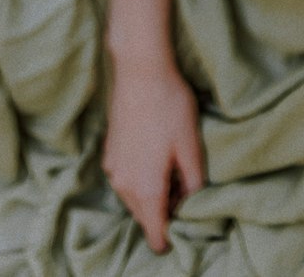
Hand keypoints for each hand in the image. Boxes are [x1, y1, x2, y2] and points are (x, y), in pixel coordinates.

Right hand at [101, 57, 205, 252]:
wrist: (140, 70)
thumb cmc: (169, 106)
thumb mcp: (191, 146)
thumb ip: (193, 183)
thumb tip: (192, 204)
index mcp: (146, 189)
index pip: (156, 234)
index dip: (173, 233)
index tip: (188, 216)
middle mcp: (124, 185)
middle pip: (146, 216)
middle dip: (166, 210)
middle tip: (187, 183)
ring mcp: (113, 169)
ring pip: (135, 198)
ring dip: (154, 193)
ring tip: (174, 166)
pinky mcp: (109, 153)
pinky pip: (126, 180)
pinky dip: (141, 178)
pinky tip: (156, 154)